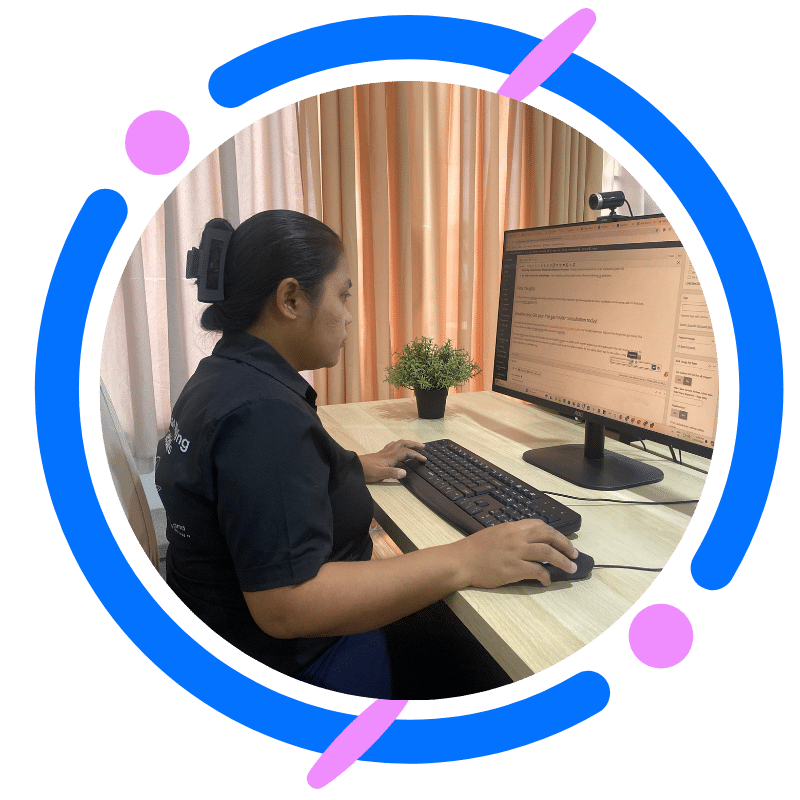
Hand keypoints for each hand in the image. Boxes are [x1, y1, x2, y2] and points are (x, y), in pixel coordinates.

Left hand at [359, 440, 426, 483]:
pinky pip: (391, 445)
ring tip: (413, 445)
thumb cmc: (366, 471)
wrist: (353, 466)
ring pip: (397, 443)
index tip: (424, 459)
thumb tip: (404, 472)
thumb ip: (392, 473)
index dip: (416, 455)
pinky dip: (398, 444)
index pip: (406, 453)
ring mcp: (383, 452)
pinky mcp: (379, 454)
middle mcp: (388, 452)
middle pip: (403, 444)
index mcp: (390, 457)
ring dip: (407, 443)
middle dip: (414, 444)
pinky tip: (397, 447)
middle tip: (422, 446)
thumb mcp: (379, 474)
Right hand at [455, 519, 578, 587]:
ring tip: (571, 568)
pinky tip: (547, 581)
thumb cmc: (474, 549)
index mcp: (512, 527)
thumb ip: (512, 534)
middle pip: (549, 536)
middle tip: (574, 554)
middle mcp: (517, 537)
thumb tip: (527, 540)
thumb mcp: (494, 533)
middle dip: (565, 545)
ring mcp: (516, 553)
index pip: (539, 525)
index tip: (561, 541)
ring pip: (548, 553)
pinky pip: (537, 571)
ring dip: (563, 561)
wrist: (461, 561)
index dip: (554, 533)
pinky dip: (546, 576)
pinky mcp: (514, 569)